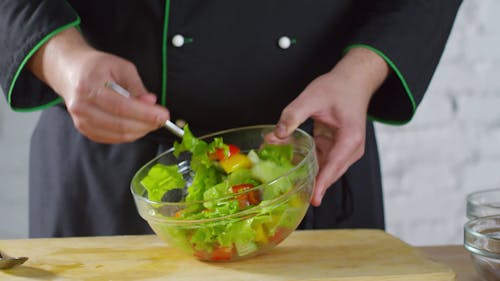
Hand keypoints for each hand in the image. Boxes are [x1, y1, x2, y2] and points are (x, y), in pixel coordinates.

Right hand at [27, 28, 168, 142]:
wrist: (70, 71)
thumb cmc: (96, 66)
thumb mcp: (121, 67)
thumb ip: (137, 86)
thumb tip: (150, 103)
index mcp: (89, 86)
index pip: (122, 107)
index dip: (146, 114)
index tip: (163, 115)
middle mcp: (82, 107)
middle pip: (120, 124)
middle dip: (147, 124)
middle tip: (162, 119)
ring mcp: (81, 121)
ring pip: (118, 134)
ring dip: (140, 131)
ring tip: (152, 122)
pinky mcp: (85, 130)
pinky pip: (112, 138)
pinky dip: (129, 134)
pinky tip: (138, 126)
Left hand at [266, 47, 388, 205]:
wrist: (354, 81)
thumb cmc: (338, 87)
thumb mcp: (312, 97)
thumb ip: (292, 115)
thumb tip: (275, 135)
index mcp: (350, 138)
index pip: (334, 166)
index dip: (322, 184)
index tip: (313, 200)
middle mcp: (351, 149)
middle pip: (330, 173)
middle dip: (312, 184)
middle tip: (292, 195)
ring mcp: (345, 150)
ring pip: (325, 170)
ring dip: (308, 175)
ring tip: (288, 184)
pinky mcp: (337, 148)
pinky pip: (322, 162)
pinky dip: (309, 165)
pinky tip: (293, 168)